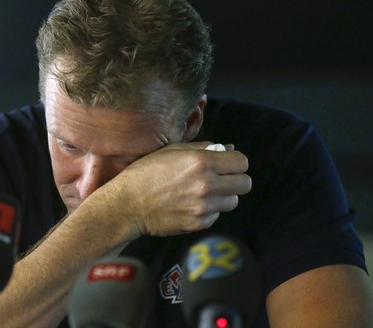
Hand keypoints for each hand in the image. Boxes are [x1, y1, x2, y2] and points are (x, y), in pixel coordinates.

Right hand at [98, 141, 251, 238]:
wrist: (127, 205)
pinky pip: (216, 216)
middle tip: (221, 178)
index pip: (242, 162)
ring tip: (203, 192)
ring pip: (233, 201)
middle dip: (236, 179)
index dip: (235, 161)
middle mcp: (206, 185)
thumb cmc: (145, 173)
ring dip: (223, 196)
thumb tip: (229, 148)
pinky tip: (191, 204)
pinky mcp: (198, 224)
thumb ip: (203, 148)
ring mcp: (203, 207)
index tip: (227, 163)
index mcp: (201, 162)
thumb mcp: (171, 150)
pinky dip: (209, 211)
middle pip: (245, 184)